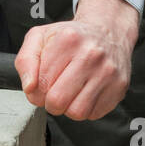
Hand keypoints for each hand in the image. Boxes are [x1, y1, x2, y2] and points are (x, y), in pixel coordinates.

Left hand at [14, 0, 138, 120]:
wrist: (108, 31)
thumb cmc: (72, 37)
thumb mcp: (40, 37)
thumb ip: (26, 61)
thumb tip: (29, 87)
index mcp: (68, 40)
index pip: (41, 84)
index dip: (36, 91)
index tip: (43, 84)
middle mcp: (91, 55)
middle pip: (58, 101)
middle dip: (51, 102)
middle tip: (55, 91)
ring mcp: (108, 72)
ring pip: (78, 112)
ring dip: (68, 108)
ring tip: (70, 92)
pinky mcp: (119, 87)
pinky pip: (94, 114)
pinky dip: (86, 108)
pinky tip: (85, 92)